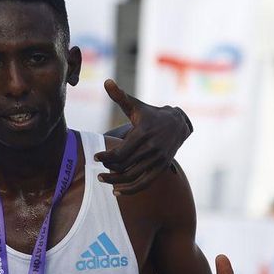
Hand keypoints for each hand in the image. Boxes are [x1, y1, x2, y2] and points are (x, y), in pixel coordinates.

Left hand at [94, 80, 190, 194]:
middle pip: (124, 165)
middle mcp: (151, 148)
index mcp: (143, 133)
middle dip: (108, 169)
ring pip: (133, 176)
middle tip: (97, 169)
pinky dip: (130, 190)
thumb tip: (106, 81)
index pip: (121, 152)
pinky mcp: (161, 168)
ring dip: (115, 182)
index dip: (106, 157)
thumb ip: (120, 96)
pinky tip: (116, 192)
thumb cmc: (150, 114)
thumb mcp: (136, 106)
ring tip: (102, 180)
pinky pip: (145, 183)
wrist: (178, 123)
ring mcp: (157, 159)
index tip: (95, 157)